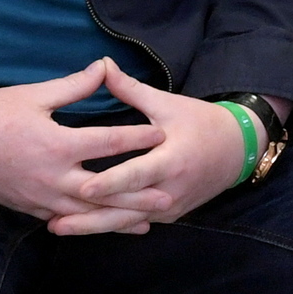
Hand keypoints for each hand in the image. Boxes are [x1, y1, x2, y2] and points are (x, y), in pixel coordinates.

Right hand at [0, 61, 162, 235]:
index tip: (162, 134)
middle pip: (106, 190)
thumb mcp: (34, 95)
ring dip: (118, 219)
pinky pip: (66, 221)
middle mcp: (53, 176)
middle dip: (139, 195)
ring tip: (146, 222)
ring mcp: (42, 197)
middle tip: (169, 197)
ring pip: (88, 213)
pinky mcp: (30, 209)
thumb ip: (74, 86)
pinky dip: (89, 225)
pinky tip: (104, 227)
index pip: (109, 142)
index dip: (138, 138)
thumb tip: (103, 67)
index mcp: (58, 144)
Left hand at [65, 66, 251, 227]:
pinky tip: (80, 228)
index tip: (83, 188)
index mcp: (171, 160)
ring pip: (127, 222)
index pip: (136, 175)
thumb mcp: (168, 104)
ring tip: (58, 228)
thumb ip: (132, 90)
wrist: (236, 150)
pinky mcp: (167, 216)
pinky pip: (134, 222)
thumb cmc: (200, 123)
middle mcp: (170, 190)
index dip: (110, 183)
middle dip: (91, 219)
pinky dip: (108, 226)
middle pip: (127, 210)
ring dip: (94, 228)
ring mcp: (169, 208)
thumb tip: (103, 65)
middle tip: (56, 224)